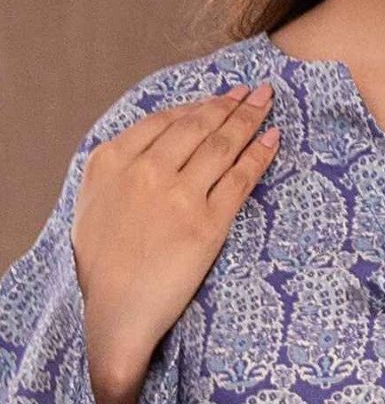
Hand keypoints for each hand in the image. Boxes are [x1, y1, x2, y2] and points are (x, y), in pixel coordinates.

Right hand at [71, 82, 280, 403]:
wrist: (118, 312)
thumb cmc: (102, 270)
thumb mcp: (92, 206)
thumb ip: (115, 172)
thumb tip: (139, 155)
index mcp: (113, 160)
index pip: (165, 121)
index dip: (197, 106)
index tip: (217, 98)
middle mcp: (147, 170)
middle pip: (198, 126)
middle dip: (230, 104)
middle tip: (254, 91)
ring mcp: (180, 195)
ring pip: (223, 145)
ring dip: (249, 118)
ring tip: (267, 103)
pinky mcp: (209, 223)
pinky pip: (241, 178)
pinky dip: (260, 154)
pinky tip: (273, 137)